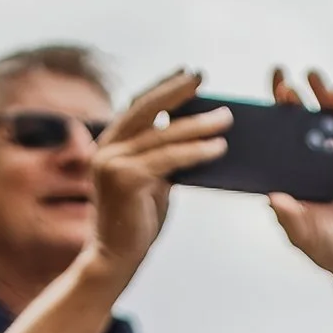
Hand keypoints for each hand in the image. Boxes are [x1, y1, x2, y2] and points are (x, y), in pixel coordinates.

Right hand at [86, 68, 232, 289]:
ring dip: (198, 125)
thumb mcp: (150, 180)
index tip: (188, 74)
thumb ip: (161, 158)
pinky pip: (168, 159)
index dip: (163, 88)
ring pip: (162, 136)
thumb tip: (195, 136)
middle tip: (203, 77)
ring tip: (226, 118)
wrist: (116, 258)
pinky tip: (217, 148)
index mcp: (110, 143)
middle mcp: (107, 147)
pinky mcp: (125, 180)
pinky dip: (195, 152)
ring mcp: (112, 162)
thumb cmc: (136, 221)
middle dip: (176, 91)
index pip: (138, 106)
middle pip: (146, 109)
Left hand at [266, 68, 332, 285]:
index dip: (271, 117)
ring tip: (311, 75)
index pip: (279, 139)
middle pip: (302, 122)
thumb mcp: (302, 233)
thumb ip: (289, 216)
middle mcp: (315, 162)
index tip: (256, 99)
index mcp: (295, 175)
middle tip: (280, 78)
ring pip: (329, 121)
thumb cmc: (329, 247)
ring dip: (321, 97)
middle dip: (291, 98)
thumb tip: (273, 197)